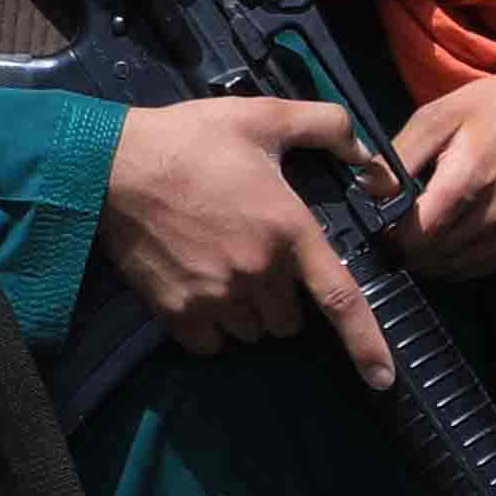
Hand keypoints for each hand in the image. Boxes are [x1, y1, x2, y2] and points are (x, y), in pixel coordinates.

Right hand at [95, 94, 388, 385]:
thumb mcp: (267, 116)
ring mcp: (215, 298)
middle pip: (291, 321)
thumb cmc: (192, 138)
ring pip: (253, 333)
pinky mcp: (176, 312)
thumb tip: (375, 163)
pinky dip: (212, 329)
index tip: (383, 379)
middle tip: (259, 259)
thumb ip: (330, 129)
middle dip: (284, 299)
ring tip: (226, 269)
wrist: (112, 164)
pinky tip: (200, 291)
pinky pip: (211, 345)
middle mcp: (258, 274)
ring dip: (249, 315)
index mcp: (289, 232)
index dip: (367, 344)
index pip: (340, 299)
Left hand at [381, 58, 495, 281]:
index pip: (415, 236)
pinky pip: (479, 269)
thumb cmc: (494, 108)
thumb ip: (399, 156)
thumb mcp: (438, 116)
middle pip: (431, 257)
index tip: (379, 227)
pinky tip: (447, 243)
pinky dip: (456, 263)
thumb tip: (367, 191)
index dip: (389, 237)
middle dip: (405, 250)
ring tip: (417, 238)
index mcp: (466, 181)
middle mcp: (492, 216)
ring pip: (453, 269)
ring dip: (428, 259)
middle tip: (393, 232)